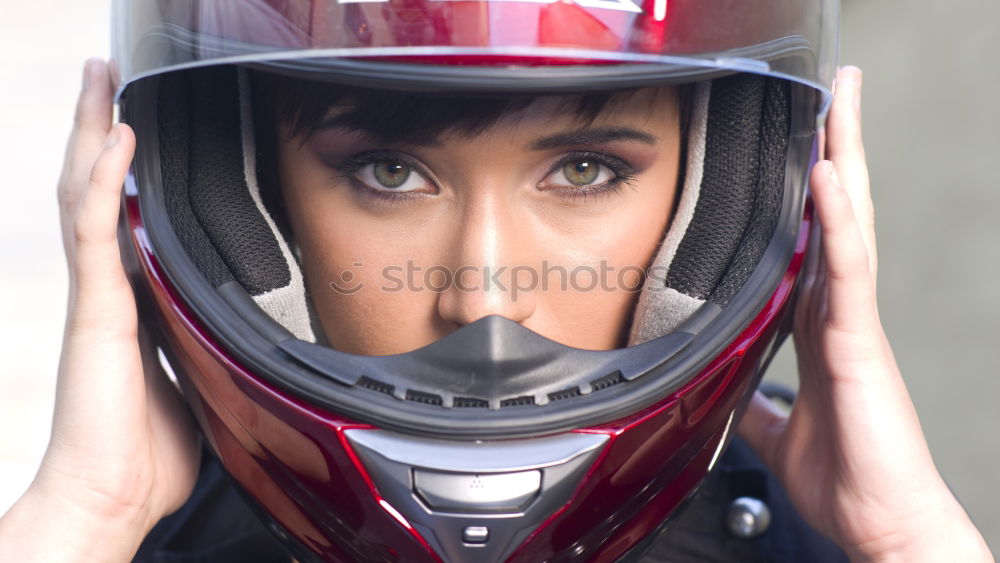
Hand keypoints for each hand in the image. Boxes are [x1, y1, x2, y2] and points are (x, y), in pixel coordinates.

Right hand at [0, 59, 199, 560]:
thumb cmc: (147, 452)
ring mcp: (97, 294)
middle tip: (106, 77)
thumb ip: (208, 346)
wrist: (114, 497)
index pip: (126, 217)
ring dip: (93, 132)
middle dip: (99, 129)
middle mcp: (108, 289)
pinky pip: (94, 230)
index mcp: (131, 302)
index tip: (140, 129)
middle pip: (96, 190)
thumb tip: (239, 339)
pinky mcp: (94, 309)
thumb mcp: (196, 382)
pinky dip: (104, 180)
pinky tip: (116, 138)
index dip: (127, 171)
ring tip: (100, 79)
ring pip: (85, 193)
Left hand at [738, 67, 991, 560]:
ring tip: (838, 99)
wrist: (881, 524)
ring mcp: (854, 321)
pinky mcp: (862, 342)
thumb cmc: (848, 478)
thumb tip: (726, 389)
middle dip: (835, 148)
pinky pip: (849, 268)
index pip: (809, 237)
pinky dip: (836, 219)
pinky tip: (827, 174)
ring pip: (848, 223)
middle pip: (836, 213)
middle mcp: (840, 311)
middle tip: (835, 88)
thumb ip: (755, 401)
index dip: (806, 188)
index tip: (798, 140)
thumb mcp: (776, 429)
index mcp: (819, 323)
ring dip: (842, 158)